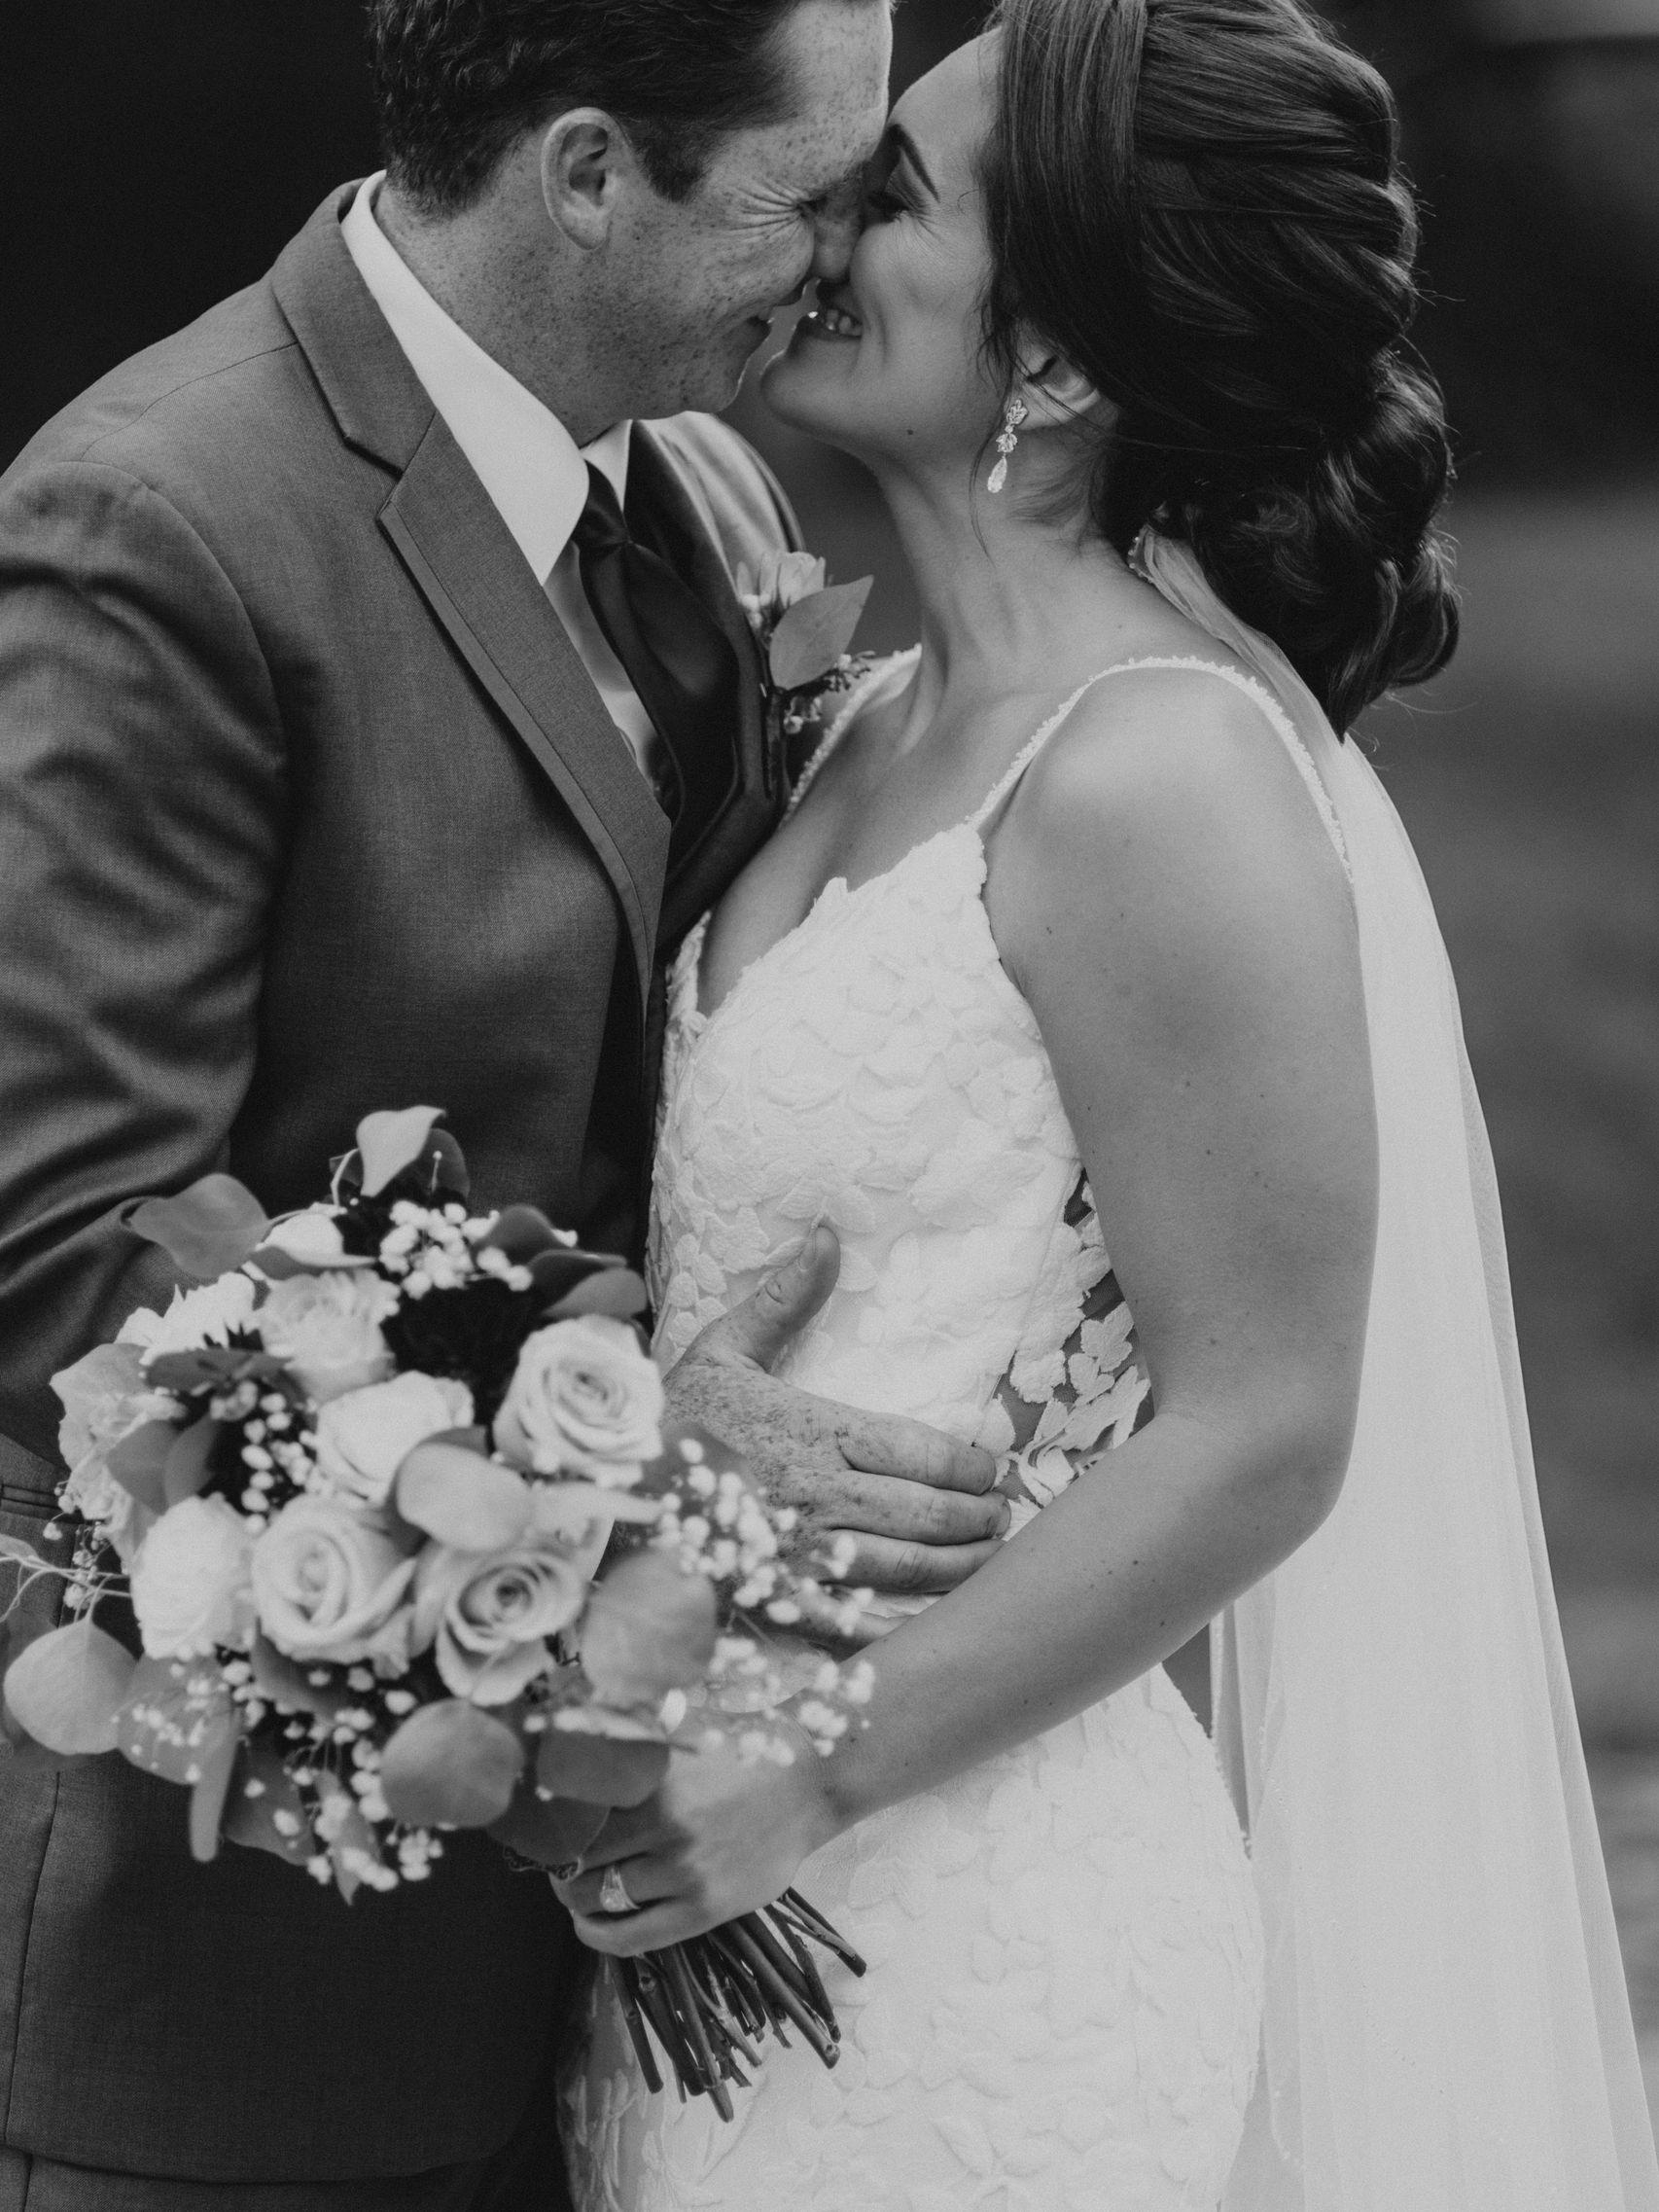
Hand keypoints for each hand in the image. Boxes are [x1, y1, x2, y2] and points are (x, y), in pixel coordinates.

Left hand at [553, 1728, 838, 1954]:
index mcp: (654, 1783)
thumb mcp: (682, 1732)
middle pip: (579, 1862)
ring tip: (575, 1885)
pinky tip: (588, 1924)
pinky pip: (634, 1937)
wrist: (809, 1782)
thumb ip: (632, 1742)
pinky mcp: (706, 1909)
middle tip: (557, 1858)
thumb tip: (567, 1739)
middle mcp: (666, 1830)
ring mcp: (686, 1874)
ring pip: (599, 1901)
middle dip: (560, 1863)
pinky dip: (600, 1935)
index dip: (551, 1827)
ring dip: (576, 1897)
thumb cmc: (740, 1750)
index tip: (545, 1826)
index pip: (574, 1818)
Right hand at [663, 1227, 1007, 1614]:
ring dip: (957, 1566)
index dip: (968, 1466)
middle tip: (1001, 1517)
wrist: (598, 1493)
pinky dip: (901, 1625)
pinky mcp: (772, 1602)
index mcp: (810, 1430)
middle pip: (923, 1512)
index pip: (918, 1449)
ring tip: (985, 1559)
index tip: (990, 1471)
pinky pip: (853, 1622)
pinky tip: (934, 1622)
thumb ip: (785, 1299)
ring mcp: (795, 1555)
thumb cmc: (667, 1420)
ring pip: (902, 1567)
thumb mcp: (722, 1349)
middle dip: (975, 1518)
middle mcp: (813, 1494)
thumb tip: (827, 1232)